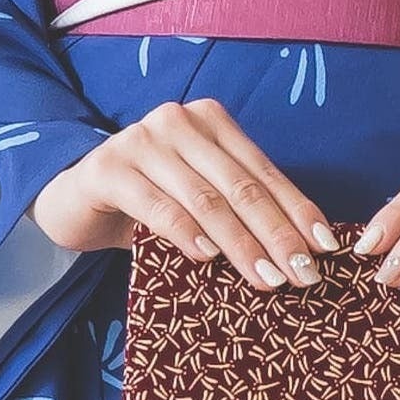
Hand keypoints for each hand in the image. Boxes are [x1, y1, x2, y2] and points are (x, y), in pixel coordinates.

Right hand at [32, 101, 334, 284]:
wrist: (74, 197)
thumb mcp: (197, 197)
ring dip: (241, 244)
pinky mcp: (109, 167)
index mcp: (211, 121)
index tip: (326, 248)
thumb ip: (237, 207)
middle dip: (278, 234)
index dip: (298, 210)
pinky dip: (187, 234)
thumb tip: (301, 251)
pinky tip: (208, 259)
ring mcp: (142, 140)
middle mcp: (179, 120)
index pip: (264, 171)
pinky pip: (159, 206)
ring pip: (206, 200)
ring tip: (268, 279)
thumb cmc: (147, 201)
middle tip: (304, 275)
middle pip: (241, 186)